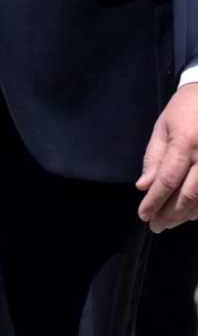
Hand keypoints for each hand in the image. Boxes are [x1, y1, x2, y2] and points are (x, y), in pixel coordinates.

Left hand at [138, 85, 197, 231]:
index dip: (154, 201)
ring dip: (187, 215)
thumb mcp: (164, 127)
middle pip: (188, 195)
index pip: (166, 180)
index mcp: (185, 143)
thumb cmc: (187, 108)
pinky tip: (193, 215)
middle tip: (155, 226)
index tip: (143, 215)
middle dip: (170, 214)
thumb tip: (143, 186)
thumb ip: (154, 157)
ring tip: (171, 223)